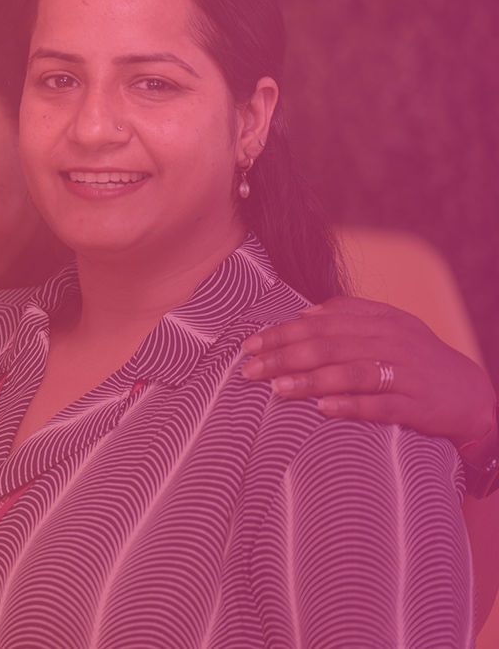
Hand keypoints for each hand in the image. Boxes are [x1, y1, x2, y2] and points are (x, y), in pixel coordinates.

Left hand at [242, 295, 496, 445]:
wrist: (471, 395)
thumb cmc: (419, 360)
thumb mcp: (392, 327)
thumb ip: (351, 313)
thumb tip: (303, 312)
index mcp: (382, 322)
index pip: (321, 324)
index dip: (282, 333)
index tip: (249, 345)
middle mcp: (393, 344)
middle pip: (330, 347)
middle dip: (284, 357)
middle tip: (249, 371)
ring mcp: (406, 375)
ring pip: (352, 373)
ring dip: (311, 380)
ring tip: (276, 388)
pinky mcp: (418, 405)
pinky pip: (380, 405)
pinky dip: (351, 405)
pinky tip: (323, 409)